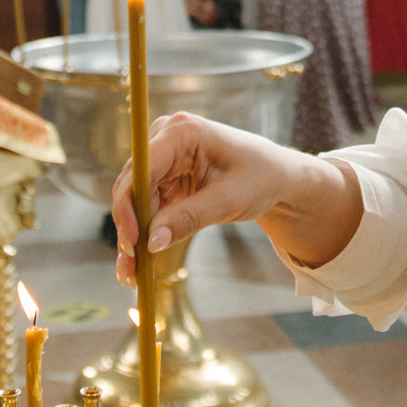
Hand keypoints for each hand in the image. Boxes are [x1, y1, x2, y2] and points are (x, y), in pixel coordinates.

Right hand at [107, 112, 360, 283]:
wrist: (277, 176)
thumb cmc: (261, 178)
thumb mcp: (229, 200)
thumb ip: (189, 218)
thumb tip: (151, 243)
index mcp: (183, 131)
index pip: (141, 169)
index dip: (130, 205)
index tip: (134, 242)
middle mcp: (166, 137)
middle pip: (132, 185)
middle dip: (129, 227)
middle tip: (130, 268)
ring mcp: (163, 156)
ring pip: (134, 200)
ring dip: (132, 236)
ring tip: (132, 274)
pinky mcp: (165, 175)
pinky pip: (145, 206)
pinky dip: (144, 233)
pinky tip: (139, 263)